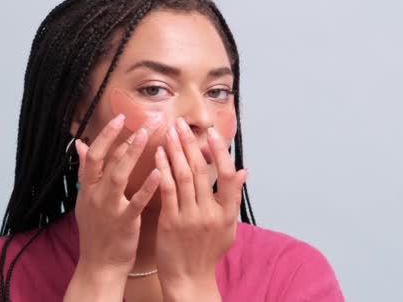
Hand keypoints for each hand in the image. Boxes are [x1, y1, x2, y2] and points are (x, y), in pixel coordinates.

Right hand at [73, 114, 159, 276]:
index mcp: (87, 188)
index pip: (94, 155)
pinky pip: (135, 201)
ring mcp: (108, 208)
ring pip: (118, 175)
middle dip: (123, 137)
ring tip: (147, 135)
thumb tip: (80, 145)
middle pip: (105, 159)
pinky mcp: (124, 222)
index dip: (106, 135)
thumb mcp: (85, 200)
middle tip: (143, 120)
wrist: (99, 265)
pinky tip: (159, 171)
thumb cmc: (97, 231)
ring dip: (132, 153)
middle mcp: (94, 194)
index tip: (122, 117)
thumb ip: (87, 173)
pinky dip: (147, 186)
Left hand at [155, 118, 246, 299]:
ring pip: (183, 176)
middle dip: (190, 143)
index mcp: (226, 212)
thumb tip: (243, 171)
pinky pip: (167, 191)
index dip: (219, 151)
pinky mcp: (170, 222)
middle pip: (201, 170)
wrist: (190, 279)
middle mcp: (210, 213)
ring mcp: (190, 217)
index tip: (211, 132)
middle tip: (181, 123)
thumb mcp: (228, 227)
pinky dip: (163, 170)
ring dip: (176, 151)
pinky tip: (159, 154)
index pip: (226, 175)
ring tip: (170, 131)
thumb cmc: (208, 252)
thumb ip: (233, 197)